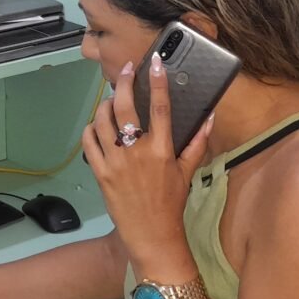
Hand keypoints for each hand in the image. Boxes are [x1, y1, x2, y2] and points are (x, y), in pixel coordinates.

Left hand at [81, 53, 212, 269]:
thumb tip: (209, 117)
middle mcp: (136, 153)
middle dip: (123, 82)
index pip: (159, 107)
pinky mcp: (100, 172)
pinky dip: (91, 128)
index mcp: (161, 150)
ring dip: (105, 104)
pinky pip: (89, 141)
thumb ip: (197, 142)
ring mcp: (115, 162)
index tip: (155, 62)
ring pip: (102, 120)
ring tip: (112, 100)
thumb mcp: (187, 172)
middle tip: (126, 71)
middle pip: (124, 107)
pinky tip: (98, 125)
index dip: (157, 81)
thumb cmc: (171, 203)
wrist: (151, 235)